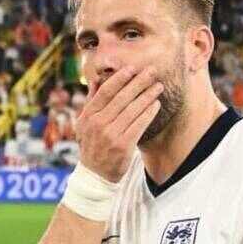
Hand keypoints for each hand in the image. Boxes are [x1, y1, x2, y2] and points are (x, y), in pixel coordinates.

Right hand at [75, 66, 163, 180]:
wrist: (95, 175)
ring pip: (133, 110)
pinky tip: (156, 105)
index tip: (132, 68)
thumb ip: (91, 102)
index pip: (105, 92)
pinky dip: (149, 113)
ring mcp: (110, 135)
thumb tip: (96, 81)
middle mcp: (98, 124)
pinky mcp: (123, 146)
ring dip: (148, 96)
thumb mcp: (84, 124)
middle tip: (152, 71)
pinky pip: (139, 125)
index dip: (120, 78)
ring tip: (158, 86)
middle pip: (122, 98)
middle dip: (139, 82)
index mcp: (88, 116)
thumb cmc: (92, 145)